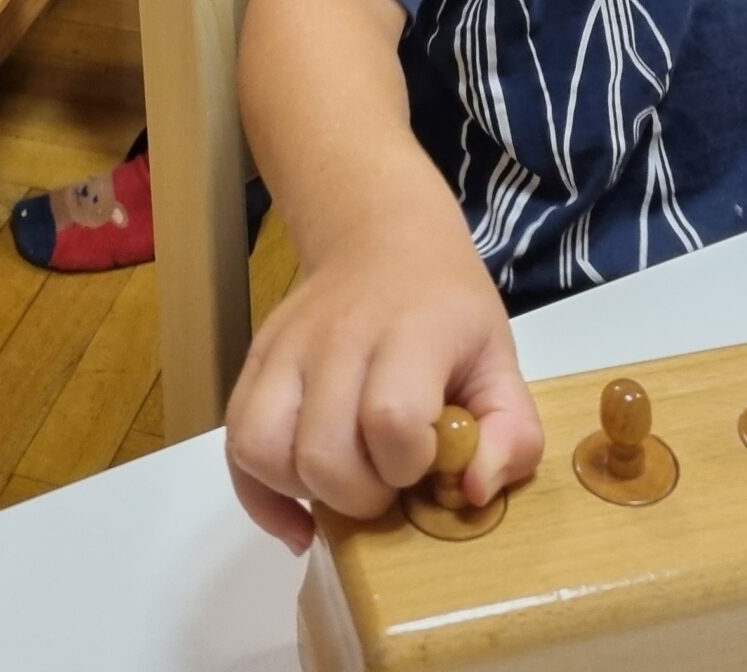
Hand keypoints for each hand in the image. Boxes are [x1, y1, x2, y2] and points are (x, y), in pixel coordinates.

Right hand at [224, 217, 542, 554]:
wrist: (383, 240)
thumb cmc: (448, 310)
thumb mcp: (501, 361)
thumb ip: (512, 434)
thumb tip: (472, 492)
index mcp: (408, 332)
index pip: (390, 418)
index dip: (409, 461)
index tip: (427, 458)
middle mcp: (335, 336)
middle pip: (321, 451)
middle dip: (359, 494)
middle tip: (386, 479)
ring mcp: (286, 347)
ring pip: (260, 448)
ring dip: (303, 489)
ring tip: (342, 481)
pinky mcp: (256, 360)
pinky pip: (235, 442)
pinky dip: (261, 492)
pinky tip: (300, 506)